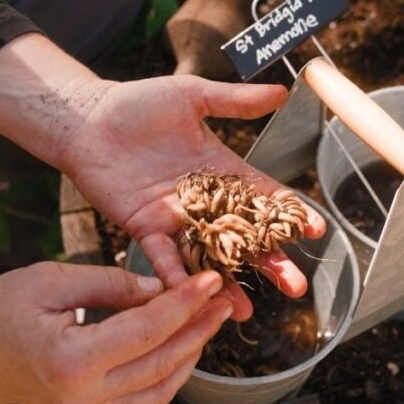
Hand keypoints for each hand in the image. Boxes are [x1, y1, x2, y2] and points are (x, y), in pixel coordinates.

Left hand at [0, 35, 326, 319]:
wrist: (87, 117)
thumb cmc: (138, 103)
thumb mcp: (193, 96)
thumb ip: (236, 101)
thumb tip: (283, 92)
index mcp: (221, 171)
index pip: (264, 197)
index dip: (290, 214)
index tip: (316, 230)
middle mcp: (203, 201)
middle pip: (244, 238)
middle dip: (270, 262)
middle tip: (295, 286)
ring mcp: (174, 219)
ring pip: (208, 257)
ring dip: (227, 284)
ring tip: (247, 310)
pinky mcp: (144, 228)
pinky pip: (165, 257)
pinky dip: (178, 276)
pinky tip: (194, 294)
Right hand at [0, 262, 231, 403]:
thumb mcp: (49, 280)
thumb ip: (109, 283)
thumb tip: (159, 287)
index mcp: (71, 359)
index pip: (147, 330)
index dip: (184, 303)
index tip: (210, 279)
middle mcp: (84, 393)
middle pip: (162, 361)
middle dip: (199, 327)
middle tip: (224, 296)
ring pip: (160, 386)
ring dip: (191, 351)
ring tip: (210, 318)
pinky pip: (144, 396)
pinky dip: (170, 371)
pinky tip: (183, 343)